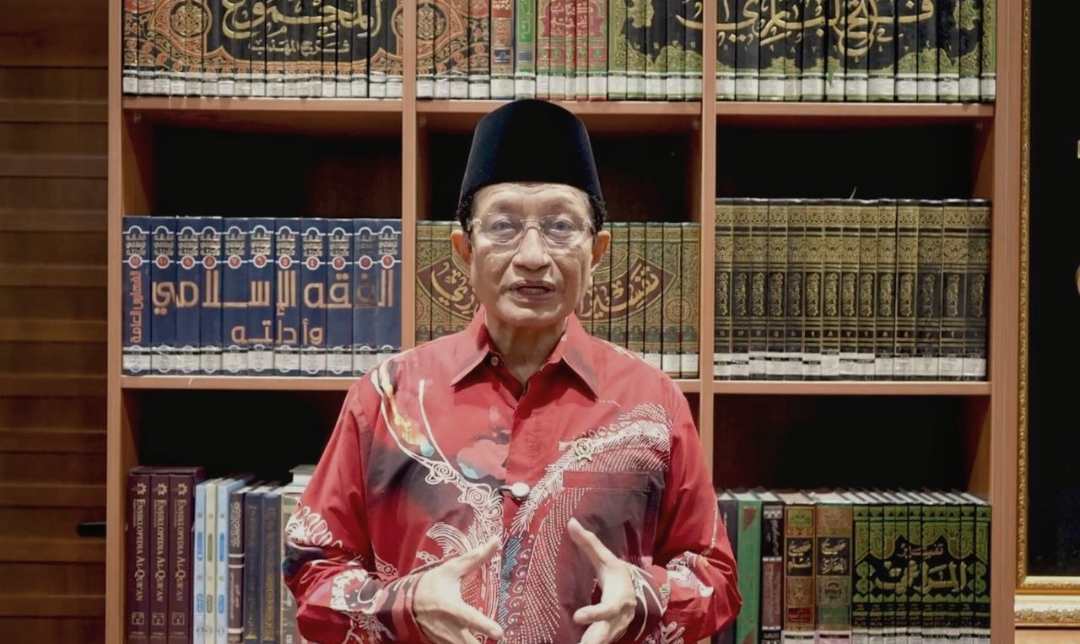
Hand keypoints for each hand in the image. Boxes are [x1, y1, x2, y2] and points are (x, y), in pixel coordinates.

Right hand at [414, 536, 504, 643]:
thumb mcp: (451, 569)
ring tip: (487, 642)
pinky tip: (473, 641)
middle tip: (498, 638)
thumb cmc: (431, 584)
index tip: (500, 633)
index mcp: (453, 608)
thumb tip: (496, 540)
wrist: (404, 602)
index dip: (485, 627)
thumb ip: (475, 558)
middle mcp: (450, 628)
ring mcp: (444, 640)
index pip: (470, 619)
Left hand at [568, 518, 638, 643]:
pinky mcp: (605, 638)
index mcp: (618, 601)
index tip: (578, 617)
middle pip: (604, 635)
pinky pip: (595, 643)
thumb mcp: (606, 559)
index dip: (594, 614)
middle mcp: (616, 621)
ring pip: (599, 642)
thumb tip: (571, 522)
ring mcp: (611, 632)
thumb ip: (589, 544)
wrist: (633, 595)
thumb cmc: (617, 575)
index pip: (607, 609)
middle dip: (592, 642)